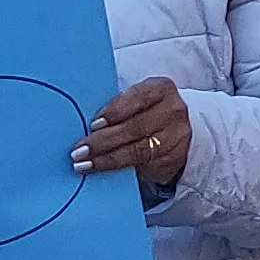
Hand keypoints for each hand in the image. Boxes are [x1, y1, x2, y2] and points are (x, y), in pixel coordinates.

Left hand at [73, 76, 193, 190]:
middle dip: (103, 141)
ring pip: (137, 151)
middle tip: (79, 150)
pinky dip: (120, 169)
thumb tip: (86, 124)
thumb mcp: (139, 99)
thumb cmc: (148, 111)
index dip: (113, 112)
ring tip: (85, 164)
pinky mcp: (174, 159)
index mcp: (161, 89)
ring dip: (107, 159)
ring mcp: (176, 137)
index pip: (137, 98)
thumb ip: (119, 106)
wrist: (180, 129)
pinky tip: (103, 170)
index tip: (93, 124)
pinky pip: (144, 166)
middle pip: (134, 127)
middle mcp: (172, 112)